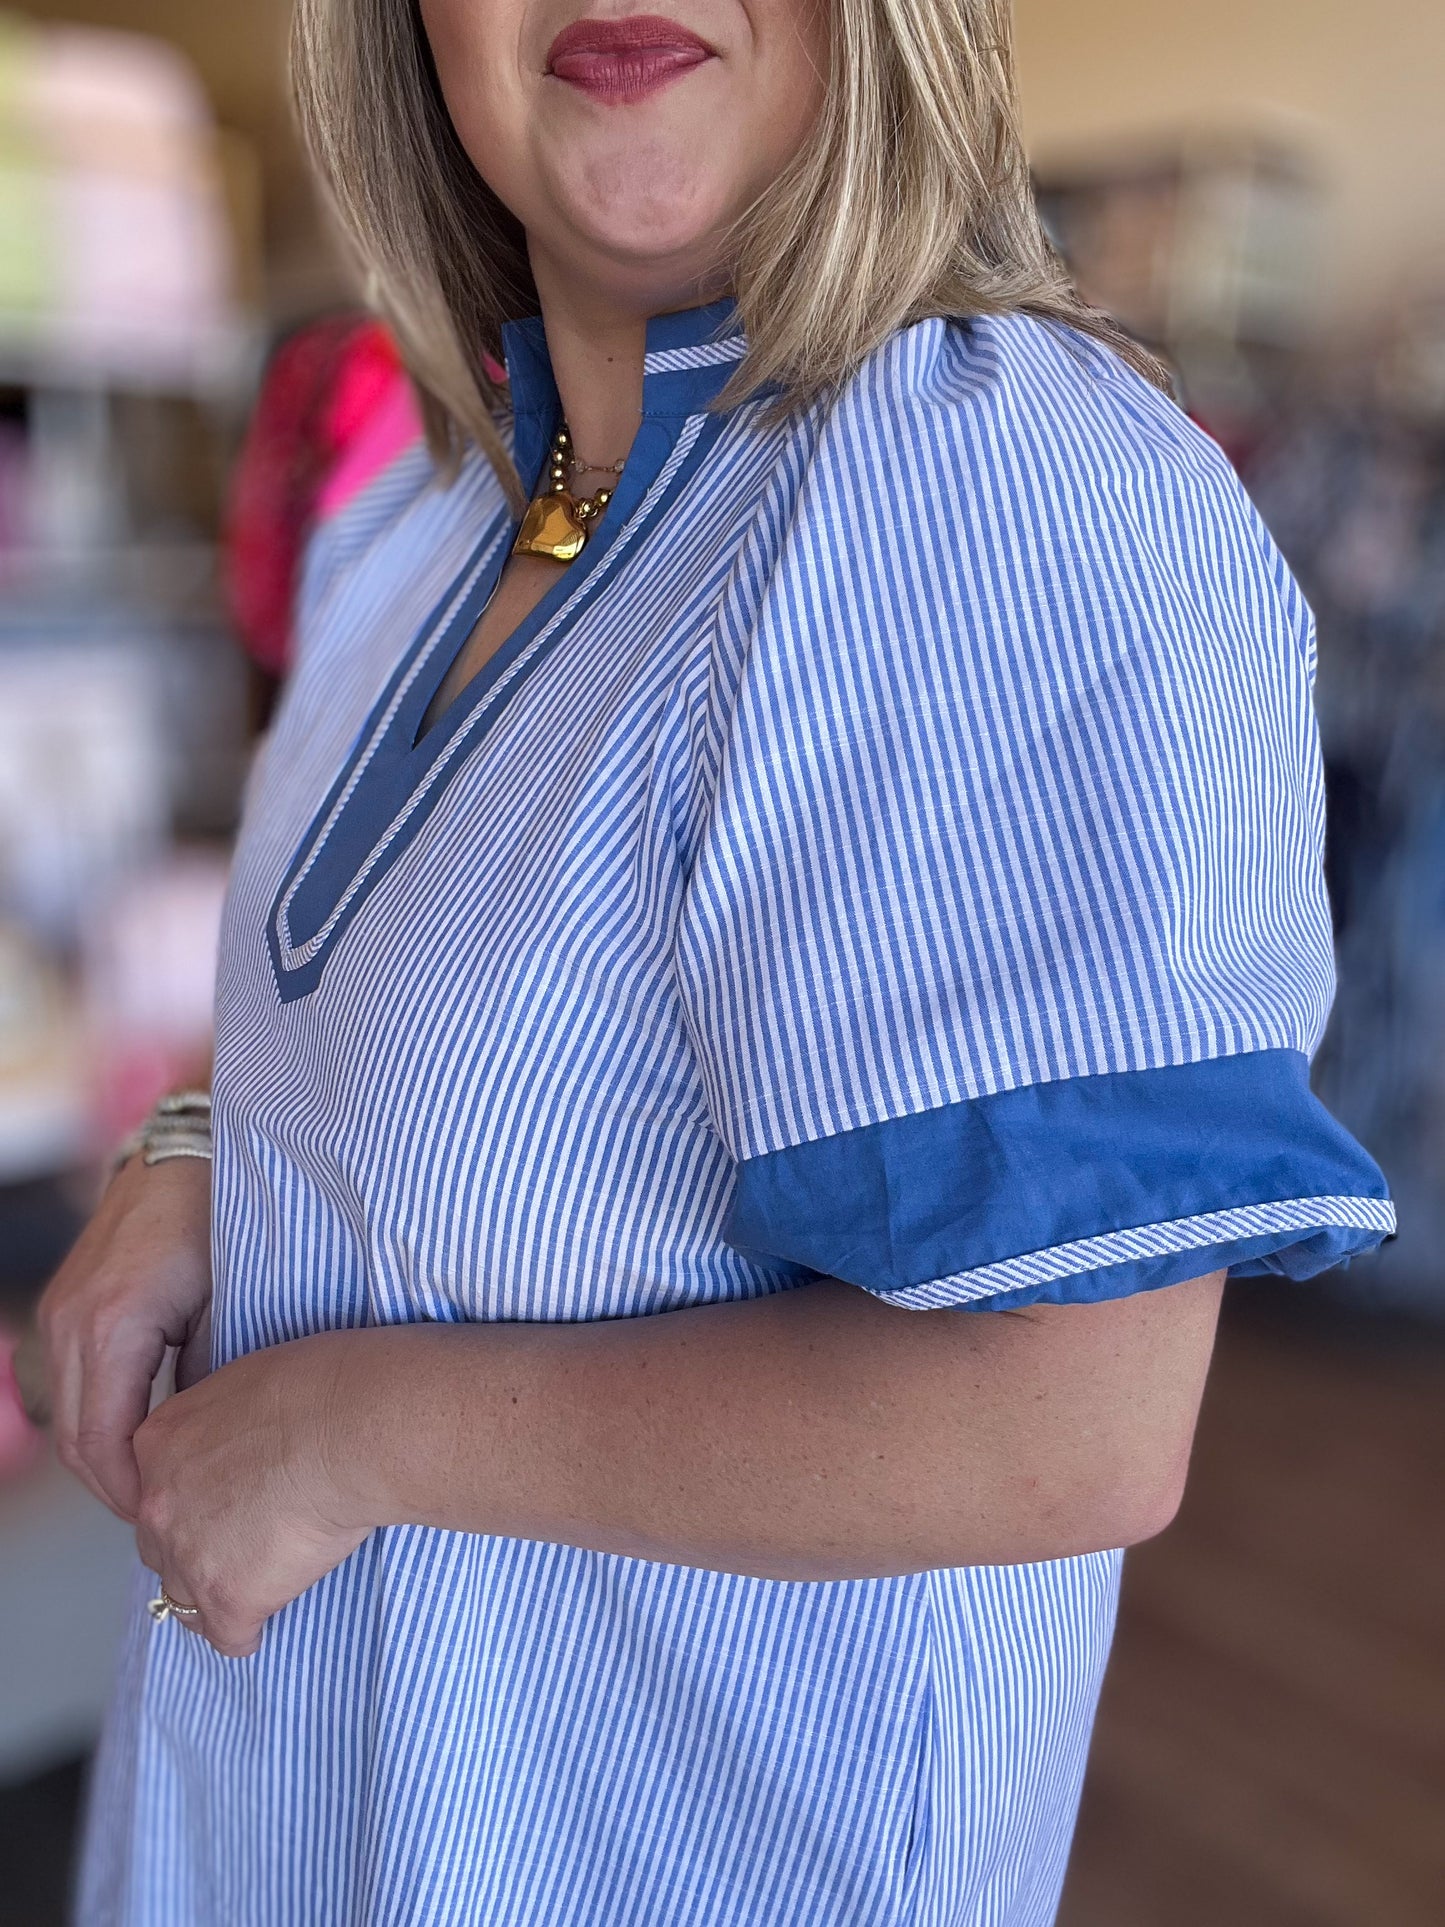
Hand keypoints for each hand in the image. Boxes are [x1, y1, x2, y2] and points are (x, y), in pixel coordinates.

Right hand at [36, 1157, 213, 1521]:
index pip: (103, 1442)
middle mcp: (70, 1322)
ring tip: (155, 1482)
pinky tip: (140, 1434)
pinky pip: (69, 1382)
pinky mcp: (65, 1303)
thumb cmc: (222, 1217)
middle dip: (115, 1486)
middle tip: (164, 1515)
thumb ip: (209, 1375)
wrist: (191, 1151)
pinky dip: (97, 1417)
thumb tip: (200, 1437)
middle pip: (75, 1440)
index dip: (131, 1491)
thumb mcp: (230, 1302)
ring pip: (66, 1415)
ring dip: (102, 1455)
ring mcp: (60, 1312)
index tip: (167, 1516)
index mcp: (113, 1325)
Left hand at [132, 1331, 372, 1658]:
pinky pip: (230, 1637)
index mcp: (158, 1442)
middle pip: (161, 1546)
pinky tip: (274, 1611)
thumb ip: (221, 1421)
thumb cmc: (321, 1388)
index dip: (194, 1496)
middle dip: (198, 1546)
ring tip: (261, 1580)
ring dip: (218, 1591)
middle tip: (247, 1536)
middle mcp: (158, 1503)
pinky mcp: (229, 1599)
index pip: (155, 1488)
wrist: (352, 1428)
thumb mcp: (247, 1380)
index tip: (228, 1498)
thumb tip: (240, 1439)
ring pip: (184, 1598)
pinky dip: (251, 1630)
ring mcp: (189, 1555)